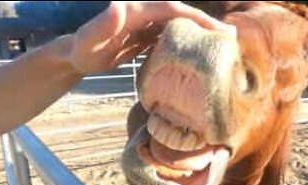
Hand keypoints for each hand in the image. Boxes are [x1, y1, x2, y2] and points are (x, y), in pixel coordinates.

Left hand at [69, 1, 235, 74]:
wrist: (76, 56)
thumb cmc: (82, 49)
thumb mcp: (89, 38)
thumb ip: (104, 24)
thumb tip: (118, 5)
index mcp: (137, 10)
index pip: (172, 10)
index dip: (196, 17)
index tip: (217, 29)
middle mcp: (145, 13)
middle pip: (181, 15)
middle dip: (206, 24)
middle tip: (231, 37)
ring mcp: (146, 24)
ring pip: (178, 25)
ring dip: (200, 32)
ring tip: (222, 45)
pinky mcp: (146, 35)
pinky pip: (170, 36)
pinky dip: (186, 41)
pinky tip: (198, 52)